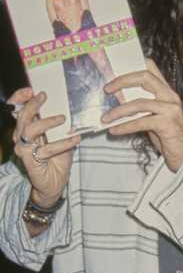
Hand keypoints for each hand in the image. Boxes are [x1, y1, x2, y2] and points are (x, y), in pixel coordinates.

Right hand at [10, 87, 79, 206]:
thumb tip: (71, 109)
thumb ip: (60, 125)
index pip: (17, 110)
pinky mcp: (31, 161)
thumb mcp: (59, 137)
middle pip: (21, 117)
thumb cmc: (56, 158)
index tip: (31, 90)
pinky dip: (63, 143)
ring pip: (29, 131)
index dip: (20, 99)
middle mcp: (21, 138)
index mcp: (25, 129)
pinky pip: (47, 149)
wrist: (54, 183)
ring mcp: (24, 150)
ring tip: (63, 119)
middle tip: (44, 96)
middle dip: (32, 105)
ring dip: (46, 122)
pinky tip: (75, 139)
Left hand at [102, 59, 182, 170]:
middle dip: (122, 81)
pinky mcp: (167, 123)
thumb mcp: (154, 114)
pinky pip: (141, 122)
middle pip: (145, 78)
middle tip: (107, 89)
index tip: (115, 68)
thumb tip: (116, 98)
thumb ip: (141, 103)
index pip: (151, 68)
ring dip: (119, 111)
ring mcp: (170, 109)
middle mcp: (170, 96)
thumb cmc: (166, 133)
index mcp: (166, 91)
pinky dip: (125, 127)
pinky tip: (114, 130)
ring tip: (105, 118)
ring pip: (139, 103)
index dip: (133, 65)